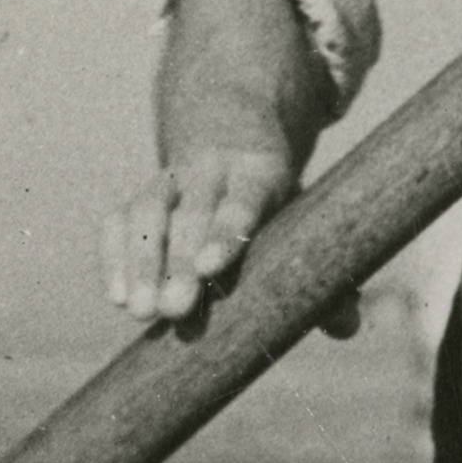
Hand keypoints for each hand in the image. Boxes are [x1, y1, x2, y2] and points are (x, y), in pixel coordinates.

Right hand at [102, 137, 349, 331]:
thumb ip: (327, 274)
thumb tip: (347, 326)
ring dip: (141, 262)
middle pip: (192, 212)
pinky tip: (117, 296)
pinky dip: (114, 255)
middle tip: (173, 310)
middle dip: (178, 261)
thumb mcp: (303, 220)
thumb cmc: (277, 202)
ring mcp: (171, 180)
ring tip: (140, 312)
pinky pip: (118, 219)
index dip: (226, 231)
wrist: (235, 135)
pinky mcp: (141, 195)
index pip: (245, 199)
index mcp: (262, 173)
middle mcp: (212, 171)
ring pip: (148, 211)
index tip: (209, 268)